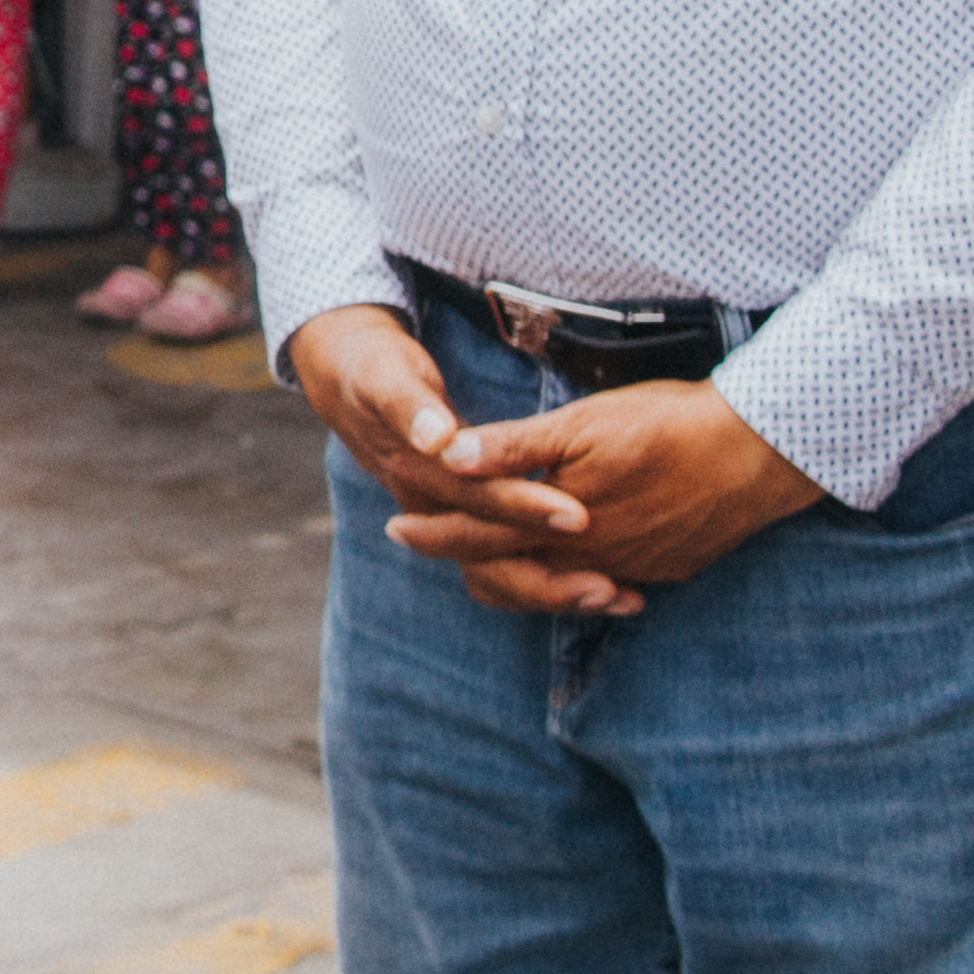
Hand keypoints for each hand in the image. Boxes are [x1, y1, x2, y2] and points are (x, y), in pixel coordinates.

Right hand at [286, 306, 626, 617]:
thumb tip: (439, 440)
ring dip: (561, 590)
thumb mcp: (386, 380)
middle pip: (495, 558)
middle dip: (554, 575)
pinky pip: (512, 564)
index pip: (479, 500)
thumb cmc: (375, 375)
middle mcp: (433, 510)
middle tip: (614, 585)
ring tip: (623, 598)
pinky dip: (557, 577)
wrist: (351, 386)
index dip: (526, 509)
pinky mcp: (468, 522)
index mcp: (418, 474)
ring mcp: (450, 521)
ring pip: (505, 575)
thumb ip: (412, 407)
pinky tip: (612, 584)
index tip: (579, 515)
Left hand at [393, 382, 823, 600]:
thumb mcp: (582, 424)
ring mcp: (632, 568)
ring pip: (558, 584)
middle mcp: (591, 555)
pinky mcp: (666, 569)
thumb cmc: (664, 424)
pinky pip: (609, 585)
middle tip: (414, 540)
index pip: (481, 534)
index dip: (437, 531)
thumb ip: (515, 447)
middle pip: (512, 569)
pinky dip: (578, 581)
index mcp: (560, 520)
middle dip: (462, 554)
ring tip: (486, 557)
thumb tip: (449, 455)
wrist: (756, 454)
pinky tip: (570, 572)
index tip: (396, 528)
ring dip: (519, 573)